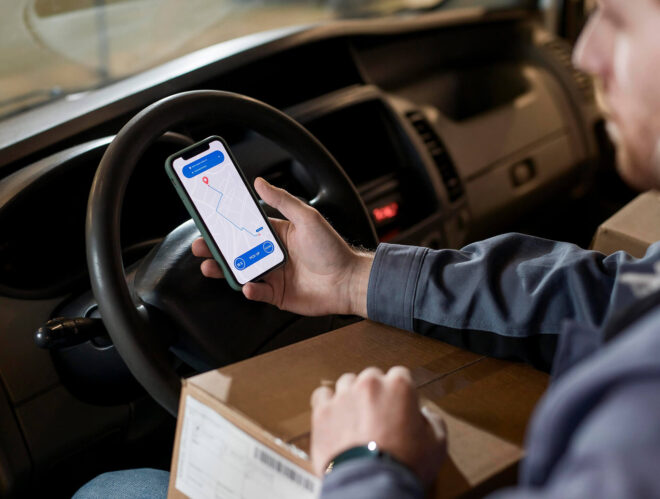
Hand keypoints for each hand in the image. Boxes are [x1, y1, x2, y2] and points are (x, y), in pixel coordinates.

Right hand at [192, 177, 373, 316]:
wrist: (348, 281)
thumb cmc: (332, 248)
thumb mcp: (307, 218)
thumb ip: (282, 201)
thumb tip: (259, 182)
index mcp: (276, 233)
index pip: (245, 227)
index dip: (226, 224)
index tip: (208, 220)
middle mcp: (271, 254)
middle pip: (237, 250)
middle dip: (215, 248)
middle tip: (199, 245)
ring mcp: (273, 275)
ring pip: (241, 271)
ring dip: (223, 269)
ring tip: (208, 266)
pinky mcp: (277, 295)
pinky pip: (257, 292)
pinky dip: (250, 289)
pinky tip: (248, 285)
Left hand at [310, 366, 446, 485]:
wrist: (371, 485)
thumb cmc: (403, 465)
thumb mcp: (436, 444)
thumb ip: (433, 422)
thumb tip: (425, 416)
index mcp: (399, 386)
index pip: (400, 375)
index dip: (400, 393)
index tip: (399, 407)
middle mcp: (370, 384)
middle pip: (372, 377)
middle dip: (375, 393)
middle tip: (378, 417)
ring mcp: (344, 395)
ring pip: (347, 384)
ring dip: (351, 397)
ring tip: (356, 419)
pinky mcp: (323, 411)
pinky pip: (323, 396)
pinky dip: (328, 404)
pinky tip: (335, 417)